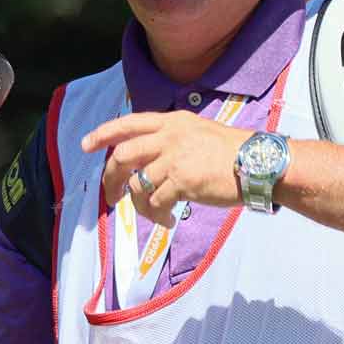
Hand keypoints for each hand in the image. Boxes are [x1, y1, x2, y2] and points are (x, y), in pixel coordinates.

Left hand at [81, 111, 256, 226]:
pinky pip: (156, 202)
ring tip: (155, 214)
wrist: (257, 163)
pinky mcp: (182, 181)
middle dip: (111, 178)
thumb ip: (171, 140)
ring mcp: (175, 158)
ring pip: (138, 184)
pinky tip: (168, 220)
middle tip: (112, 197)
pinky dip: (157, 215)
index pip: (129, 123)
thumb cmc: (231, 153)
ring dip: (140, 205)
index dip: (104, 133)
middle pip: (123, 155)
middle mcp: (170, 137)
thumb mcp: (197, 132)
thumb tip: (145, 163)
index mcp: (172, 122)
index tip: (86, 145)